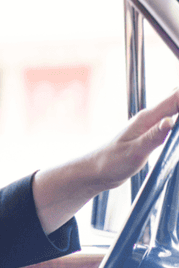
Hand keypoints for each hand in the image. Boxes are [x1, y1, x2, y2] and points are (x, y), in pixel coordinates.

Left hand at [33, 89, 178, 233]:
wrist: (96, 171)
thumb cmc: (110, 162)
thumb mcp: (135, 152)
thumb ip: (153, 137)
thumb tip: (170, 122)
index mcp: (146, 118)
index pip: (174, 98)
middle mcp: (148, 118)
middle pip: (174, 97)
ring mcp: (149, 125)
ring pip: (172, 107)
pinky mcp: (149, 133)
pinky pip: (168, 118)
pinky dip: (176, 117)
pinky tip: (176, 122)